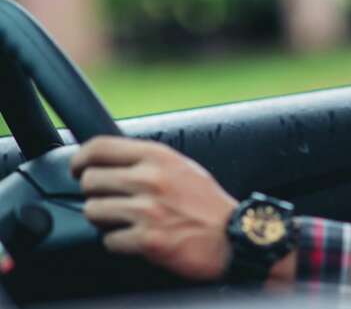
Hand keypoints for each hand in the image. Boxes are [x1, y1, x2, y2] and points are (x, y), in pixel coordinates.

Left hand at [70, 136, 237, 280]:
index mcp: (159, 156)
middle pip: (90, 180)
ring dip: (105, 220)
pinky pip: (109, 241)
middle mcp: (151, 179)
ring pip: (93, 211)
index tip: (77, 168)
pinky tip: (139, 238)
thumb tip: (110, 162)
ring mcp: (148, 210)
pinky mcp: (147, 239)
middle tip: (110, 201)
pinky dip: (120, 243)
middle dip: (95, 194)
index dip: (80, 158)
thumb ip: (148, 161)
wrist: (234, 236)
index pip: (100, 146)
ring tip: (126, 221)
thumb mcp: (182, 167)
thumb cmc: (209, 204)